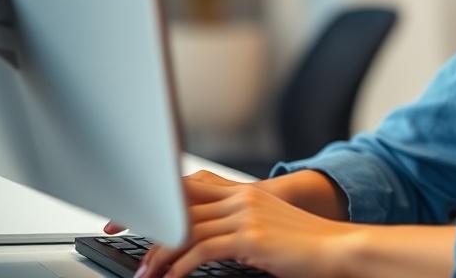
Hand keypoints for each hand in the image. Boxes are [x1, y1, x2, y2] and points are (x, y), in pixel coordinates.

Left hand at [109, 170, 361, 277]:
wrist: (338, 248)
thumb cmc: (305, 246)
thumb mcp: (266, 230)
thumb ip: (237, 228)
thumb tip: (204, 244)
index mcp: (245, 193)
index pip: (191, 186)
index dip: (158, 194)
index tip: (132, 209)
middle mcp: (243, 198)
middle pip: (182, 201)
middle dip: (145, 216)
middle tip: (117, 230)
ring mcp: (246, 216)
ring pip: (187, 228)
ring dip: (159, 252)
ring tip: (144, 272)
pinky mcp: (251, 238)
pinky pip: (203, 250)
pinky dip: (180, 265)